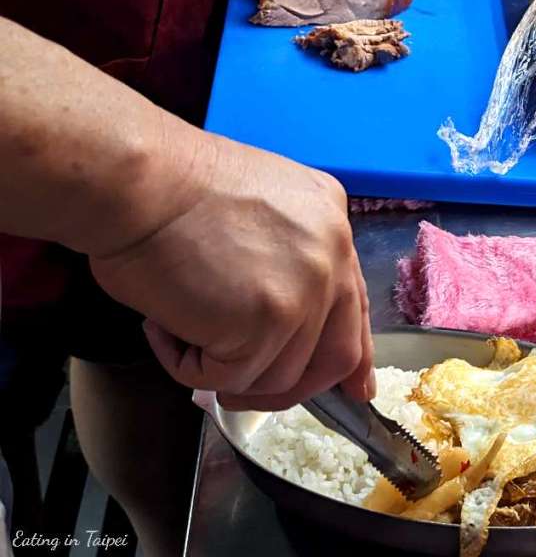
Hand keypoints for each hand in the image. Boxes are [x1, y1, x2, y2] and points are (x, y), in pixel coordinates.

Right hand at [88, 134, 373, 409]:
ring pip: (278, 376)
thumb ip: (285, 257)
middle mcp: (333, 255)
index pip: (354, 303)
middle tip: (244, 394)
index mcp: (331, 221)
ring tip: (179, 324)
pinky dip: (187, 366)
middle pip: (336, 353)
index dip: (352, 353)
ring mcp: (306, 291)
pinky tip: (165, 327)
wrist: (141, 180)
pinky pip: (229, 380)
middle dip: (293, 387)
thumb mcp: (257, 207)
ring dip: (222, 368)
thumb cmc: (172, 188)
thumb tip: (280, 321)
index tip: (356, 389)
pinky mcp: (268, 324)